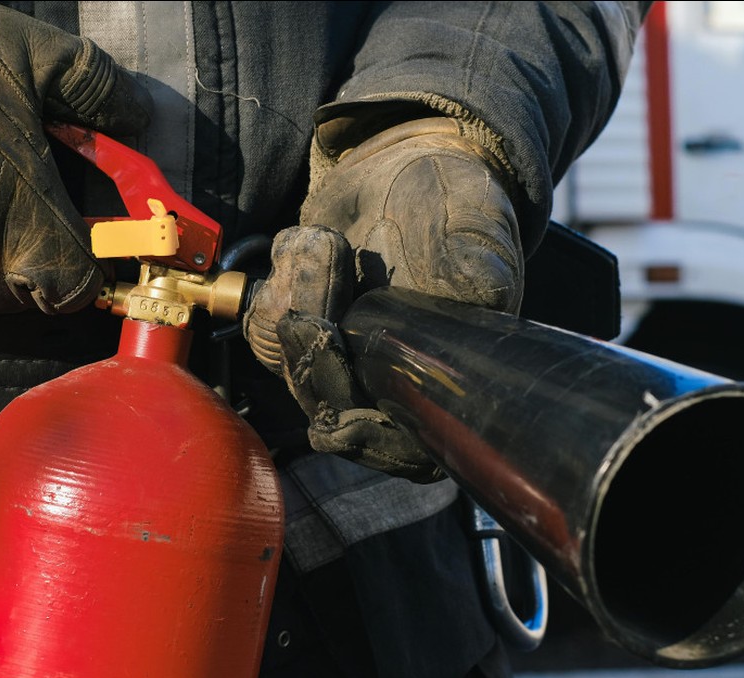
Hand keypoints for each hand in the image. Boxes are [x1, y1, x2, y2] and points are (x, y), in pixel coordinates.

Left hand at [245, 117, 522, 481]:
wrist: (409, 160)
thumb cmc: (455, 199)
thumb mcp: (477, 224)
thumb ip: (476, 266)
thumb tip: (474, 295)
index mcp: (445, 385)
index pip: (400, 450)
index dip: (364, 427)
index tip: (340, 355)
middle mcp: (388, 386)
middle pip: (330, 409)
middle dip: (315, 337)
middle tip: (326, 255)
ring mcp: (341, 361)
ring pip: (291, 366)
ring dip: (294, 295)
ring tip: (326, 237)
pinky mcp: (302, 331)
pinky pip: (266, 330)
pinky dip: (277, 280)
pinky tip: (309, 239)